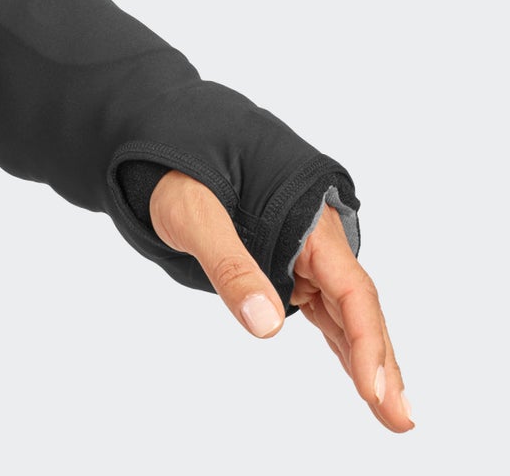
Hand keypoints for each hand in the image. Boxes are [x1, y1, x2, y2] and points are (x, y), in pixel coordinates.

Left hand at [149, 168, 413, 433]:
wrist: (162, 143)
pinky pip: (323, 307)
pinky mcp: (287, 263)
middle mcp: (316, 238)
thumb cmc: (177, 172)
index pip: (352, 290)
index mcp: (309, 220)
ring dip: (367, 361)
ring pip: (346, 313)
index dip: (367, 342)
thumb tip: (266, 325)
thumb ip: (230, 266)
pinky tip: (358, 377)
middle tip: (402, 421)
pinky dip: (341, 341)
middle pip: (359, 308)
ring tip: (390, 413)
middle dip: (381, 365)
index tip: (375, 390)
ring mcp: (304, 252)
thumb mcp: (196, 216)